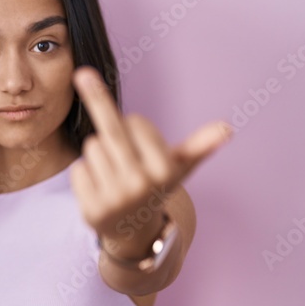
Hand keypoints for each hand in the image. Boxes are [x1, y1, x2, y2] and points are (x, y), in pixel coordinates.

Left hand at [68, 66, 231, 256]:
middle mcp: (140, 185)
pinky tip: (100, 187)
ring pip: (92, 147)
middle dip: (95, 96)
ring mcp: (114, 199)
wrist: (135, 232)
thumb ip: (200, 147)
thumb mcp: (180, 168)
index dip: (136, 126)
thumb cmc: (156, 187)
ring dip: (99, 154)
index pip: (136, 123)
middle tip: (82, 73)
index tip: (140, 137)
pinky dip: (85, 173)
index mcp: (164, 170)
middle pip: (111, 129)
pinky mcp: (90, 210)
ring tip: (114, 173)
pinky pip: (78, 169)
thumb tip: (226, 129)